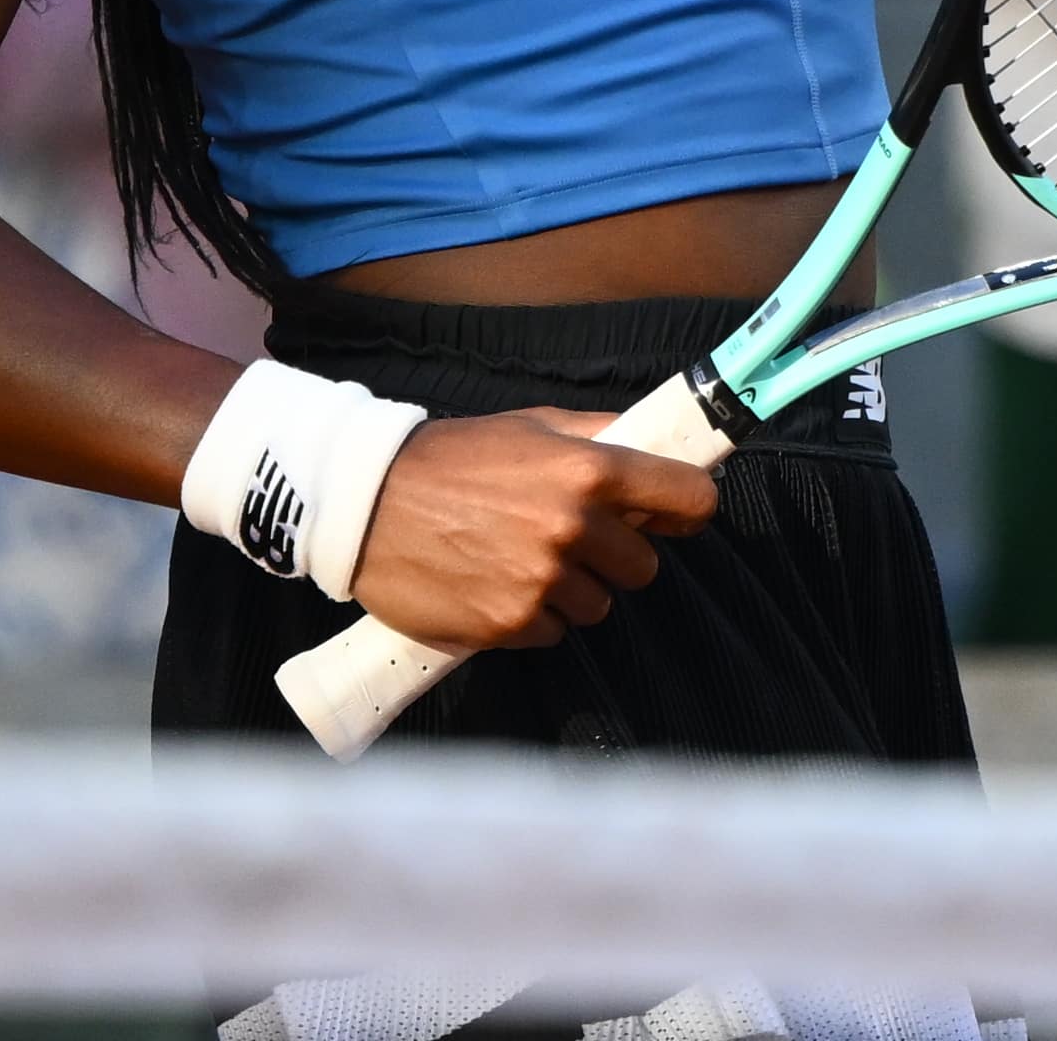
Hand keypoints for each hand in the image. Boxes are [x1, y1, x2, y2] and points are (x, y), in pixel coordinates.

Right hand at [335, 405, 718, 653]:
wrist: (366, 503)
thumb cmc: (451, 457)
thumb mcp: (529, 424)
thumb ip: (598, 435)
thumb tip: (658, 442)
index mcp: (588, 470)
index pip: (690, 499)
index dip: (687, 509)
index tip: (674, 515)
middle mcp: (574, 527)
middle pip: (644, 566)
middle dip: (614, 556)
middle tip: (569, 538)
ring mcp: (543, 581)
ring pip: (598, 605)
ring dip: (570, 590)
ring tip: (519, 560)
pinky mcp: (511, 624)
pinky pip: (552, 632)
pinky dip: (531, 616)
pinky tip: (495, 584)